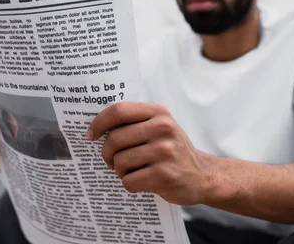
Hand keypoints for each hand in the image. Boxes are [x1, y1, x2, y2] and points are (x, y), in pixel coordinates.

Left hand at [87, 102, 210, 205]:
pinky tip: (141, 181)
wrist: (202, 175)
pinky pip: (129, 180)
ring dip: (119, 170)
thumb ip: (135, 121)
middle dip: (107, 153)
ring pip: (120, 161)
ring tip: (131, 171)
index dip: (99, 123)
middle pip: (115, 139)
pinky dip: (130, 183)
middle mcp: (163, 128)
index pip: (118, 111)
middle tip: (111, 160)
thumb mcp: (160, 126)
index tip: (91, 135)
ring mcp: (164, 152)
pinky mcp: (164, 175)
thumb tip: (96, 127)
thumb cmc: (173, 149)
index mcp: (158, 113)